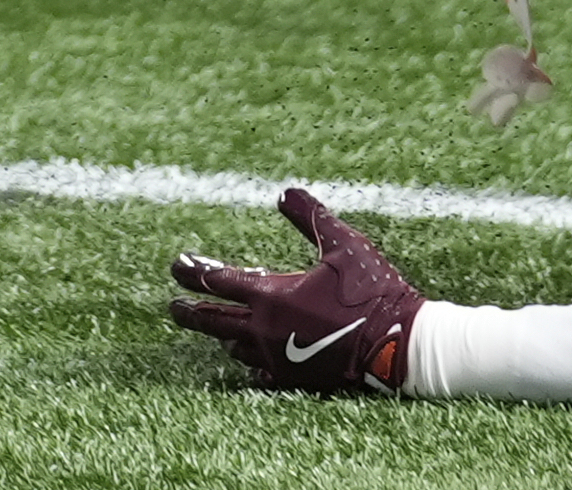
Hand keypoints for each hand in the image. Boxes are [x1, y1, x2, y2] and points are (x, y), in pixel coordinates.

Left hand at [169, 189, 423, 395]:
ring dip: (224, 334)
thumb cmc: (372, 291)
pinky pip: (261, 372)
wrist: (399, 345)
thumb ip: (310, 218)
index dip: (195, 273)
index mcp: (273, 296)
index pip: (220, 283)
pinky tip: (252, 359)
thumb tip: (284, 192)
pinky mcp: (296, 378)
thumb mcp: (343, 244)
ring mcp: (279, 359)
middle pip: (215, 322)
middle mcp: (267, 331)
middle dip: (191, 313)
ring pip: (237, 347)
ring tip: (217, 327)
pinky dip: (252, 362)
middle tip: (172, 307)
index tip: (175, 266)